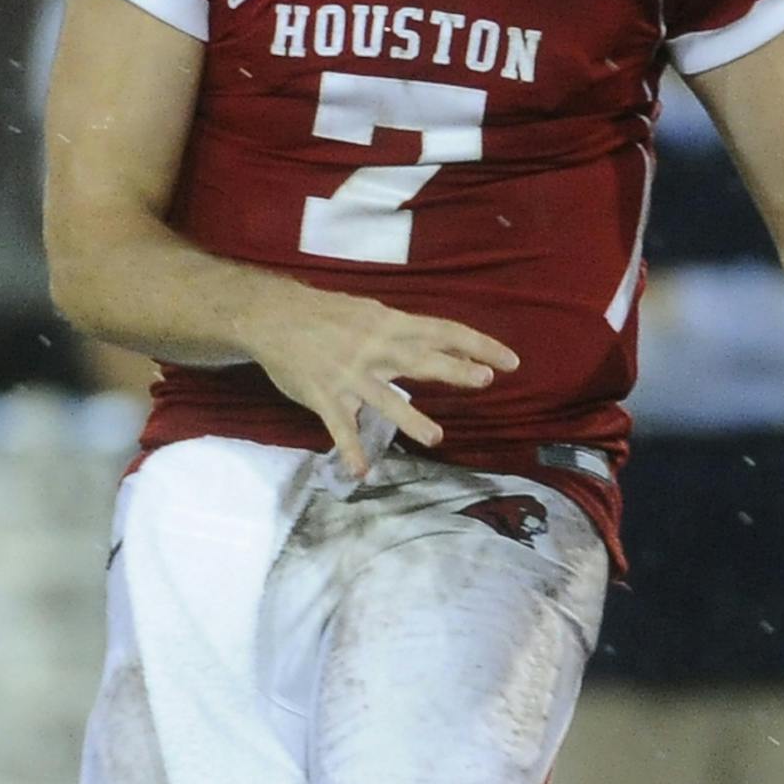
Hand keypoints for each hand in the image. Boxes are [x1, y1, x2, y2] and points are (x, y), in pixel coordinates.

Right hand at [251, 298, 519, 477]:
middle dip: (452, 369)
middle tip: (485, 381)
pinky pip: (339, 426)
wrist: (273, 316)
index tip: (510, 361)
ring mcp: (349, 374)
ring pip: (383, 397)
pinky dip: (350, 447)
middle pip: (419, 358)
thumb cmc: (326, 315)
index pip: (442, 331)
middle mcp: (374, 347)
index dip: (476, 345)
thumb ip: (404, 333)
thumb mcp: (370, 313)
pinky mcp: (324, 395)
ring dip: (409, 417)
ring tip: (436, 436)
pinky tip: (361, 470)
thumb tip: (444, 345)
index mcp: (389, 324)